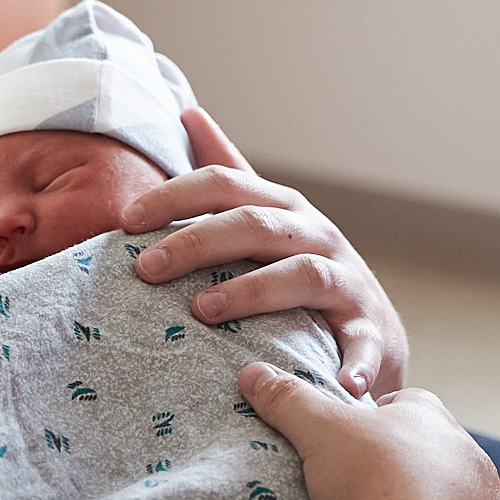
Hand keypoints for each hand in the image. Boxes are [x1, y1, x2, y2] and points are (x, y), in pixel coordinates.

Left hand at [120, 108, 407, 397]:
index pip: (225, 185)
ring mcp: (347, 281)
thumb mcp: (268, 219)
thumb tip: (187, 113)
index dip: (175, 197)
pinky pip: (363, 344)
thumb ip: (228, 173)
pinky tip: (333, 386)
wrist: (373, 334)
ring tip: (203, 311)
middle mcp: (317, 235)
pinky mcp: (370, 330)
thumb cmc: (304, 272)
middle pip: (255, 224)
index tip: (125, 221)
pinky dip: (352, 363)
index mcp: (283, 208)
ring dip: (251, 291)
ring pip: (301, 273)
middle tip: (145, 269)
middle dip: (196, 241)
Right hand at [237, 360, 499, 499]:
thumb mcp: (319, 430)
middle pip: (434, 462)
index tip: (347, 449)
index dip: (374, 425)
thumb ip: (288, 399)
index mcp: (435, 421)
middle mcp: (473, 464)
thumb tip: (252, 372)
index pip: (406, 407)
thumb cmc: (371, 480)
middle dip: (404, 476)